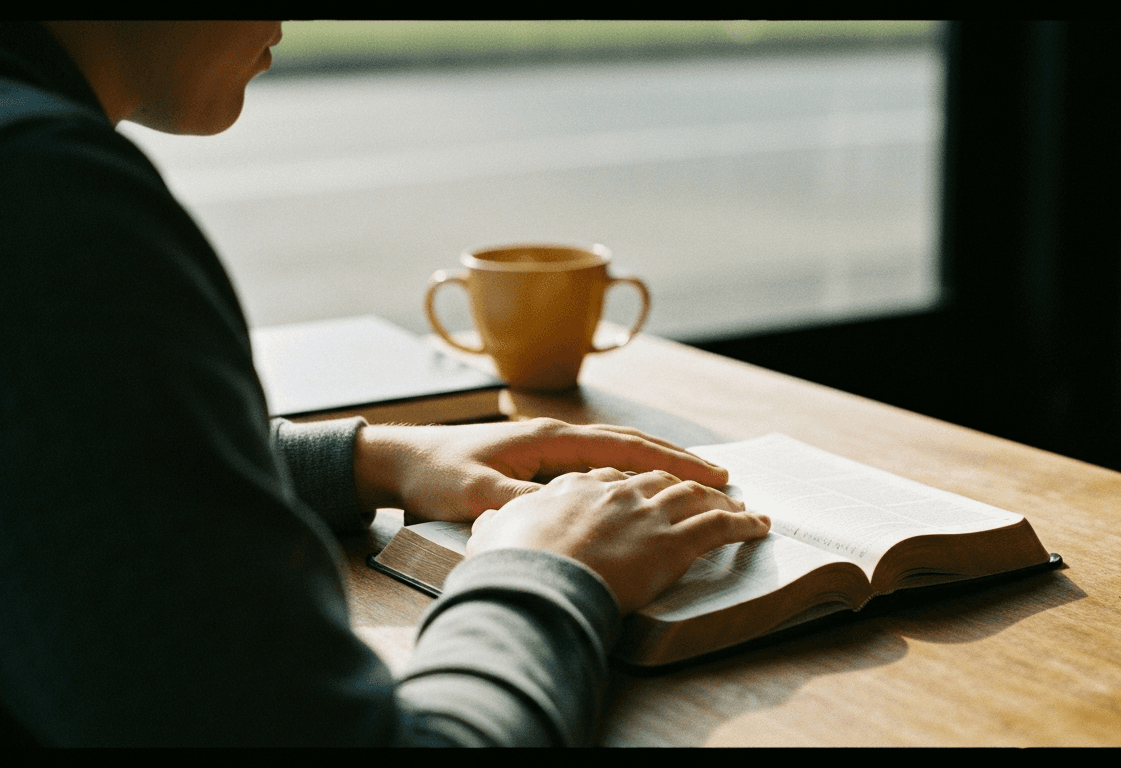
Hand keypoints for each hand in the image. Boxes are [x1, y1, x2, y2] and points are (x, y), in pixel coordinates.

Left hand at [352, 418, 732, 522]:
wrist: (399, 459)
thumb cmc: (435, 475)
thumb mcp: (476, 495)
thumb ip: (519, 505)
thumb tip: (557, 517)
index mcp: (550, 439)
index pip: (625, 447)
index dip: (670, 461)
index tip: (710, 473)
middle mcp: (555, 436)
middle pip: (632, 444)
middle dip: (677, 460)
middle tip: (721, 477)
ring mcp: (548, 446)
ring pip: (618, 452)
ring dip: (657, 464)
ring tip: (696, 481)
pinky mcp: (537, 460)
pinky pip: (598, 463)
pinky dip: (629, 472)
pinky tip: (640, 490)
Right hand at [466, 467, 771, 612]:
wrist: (532, 577)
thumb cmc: (506, 561)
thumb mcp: (488, 531)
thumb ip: (495, 524)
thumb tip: (489, 526)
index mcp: (571, 485)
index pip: (608, 474)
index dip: (630, 479)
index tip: (643, 484)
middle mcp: (614, 490)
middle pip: (657, 477)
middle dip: (683, 478)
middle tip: (704, 482)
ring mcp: (644, 512)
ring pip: (692, 495)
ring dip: (719, 498)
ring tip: (737, 501)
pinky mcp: (671, 542)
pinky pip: (718, 527)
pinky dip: (743, 524)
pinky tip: (759, 526)